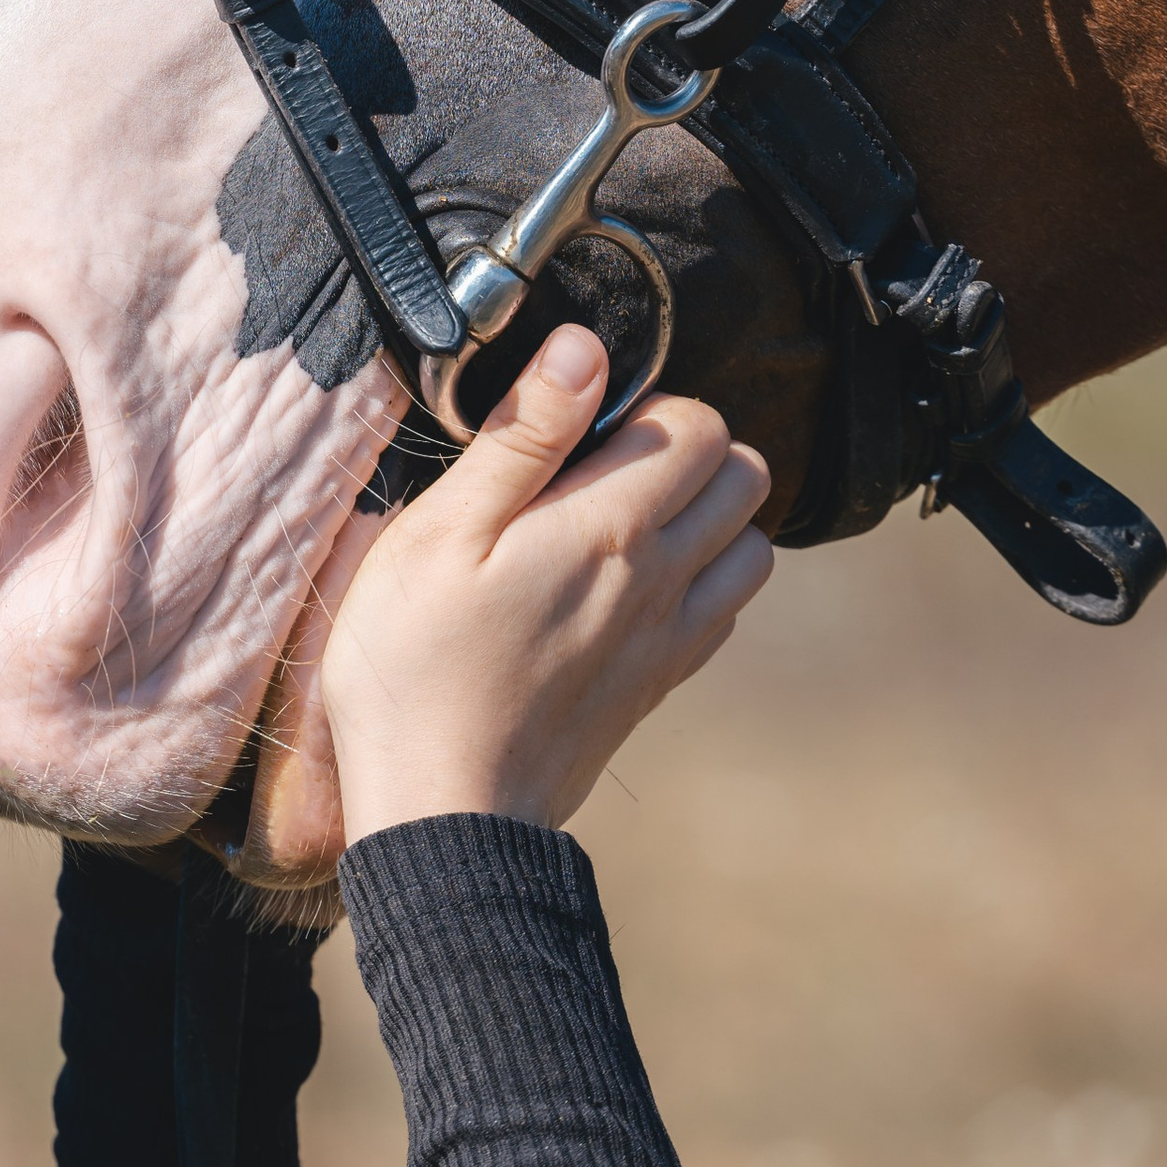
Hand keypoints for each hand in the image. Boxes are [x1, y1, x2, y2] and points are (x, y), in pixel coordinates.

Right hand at [319, 325, 771, 843]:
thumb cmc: (416, 668)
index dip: (646, 407)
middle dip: (689, 450)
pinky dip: (700, 582)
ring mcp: (667, 639)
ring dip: (707, 518)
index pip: (701, 426)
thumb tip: (585, 350)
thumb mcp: (439, 533)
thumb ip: (522, 438)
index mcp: (610, 528)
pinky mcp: (656, 688)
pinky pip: (723, 612)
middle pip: (745, 476)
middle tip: (600, 466)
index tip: (578, 431)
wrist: (445, 816)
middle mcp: (662, 579)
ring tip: (619, 521)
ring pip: (751, 546)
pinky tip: (624, 588)